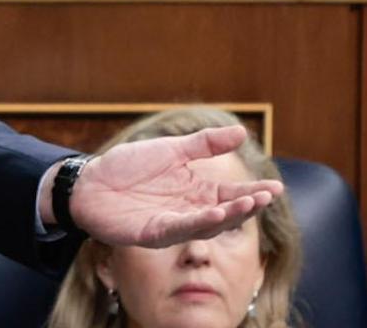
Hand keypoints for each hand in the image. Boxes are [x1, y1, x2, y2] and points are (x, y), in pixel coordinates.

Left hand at [66, 125, 283, 247]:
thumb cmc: (128, 167)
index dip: (253, 192)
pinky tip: (215, 213)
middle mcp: (188, 210)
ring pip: (207, 223)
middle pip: (225, 211)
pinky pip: (179, 229)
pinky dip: (198, 221)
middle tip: (268, 196)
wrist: (90, 181)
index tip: (276, 188)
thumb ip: (204, 144)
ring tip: (249, 204)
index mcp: (195, 191)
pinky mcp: (153, 233)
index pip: (231, 194)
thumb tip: (242, 132)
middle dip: (248, 205)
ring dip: (229, 215)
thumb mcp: (171, 150)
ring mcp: (172, 224)